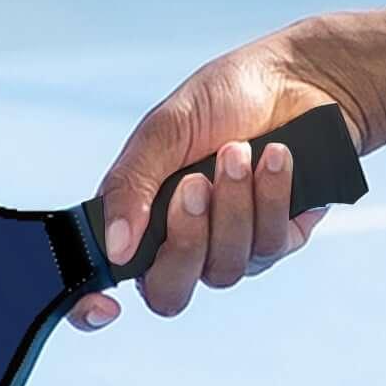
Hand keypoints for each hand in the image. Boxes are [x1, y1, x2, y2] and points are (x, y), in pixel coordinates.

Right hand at [68, 33, 378, 331]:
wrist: (293, 78)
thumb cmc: (223, 99)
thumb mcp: (164, 131)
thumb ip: (131, 186)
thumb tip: (113, 248)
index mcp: (140, 217)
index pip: (107, 280)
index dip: (92, 307)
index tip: (105, 305)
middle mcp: (182, 242)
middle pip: (170, 292)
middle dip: (186, 239)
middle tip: (197, 181)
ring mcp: (231, 246)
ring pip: (225, 269)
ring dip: (234, 206)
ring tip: (241, 151)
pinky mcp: (279, 239)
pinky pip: (271, 246)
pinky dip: (271, 196)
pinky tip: (277, 157)